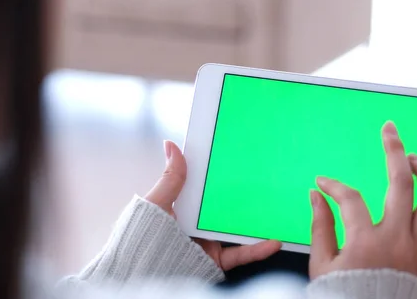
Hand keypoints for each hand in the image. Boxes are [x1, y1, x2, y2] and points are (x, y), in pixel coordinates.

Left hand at [144, 140, 281, 270]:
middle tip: (263, 179)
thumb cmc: (141, 239)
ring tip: (275, 209)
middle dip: (243, 195)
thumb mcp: (156, 204)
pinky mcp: (216, 260)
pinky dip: (257, 249)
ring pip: (236, 229)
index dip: (218, 175)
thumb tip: (171, 146)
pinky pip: (240, 254)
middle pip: (224, 207)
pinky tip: (273, 242)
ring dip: (256, 221)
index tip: (235, 160)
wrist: (143, 271)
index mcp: (181, 208)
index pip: (203, 188)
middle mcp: (196, 224)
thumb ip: (170, 179)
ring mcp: (207, 242)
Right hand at [308, 122, 416, 282]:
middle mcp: (396, 240)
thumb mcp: (321, 264)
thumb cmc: (343, 296)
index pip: (348, 198)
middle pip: (401, 184)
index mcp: (365, 240)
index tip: (324, 182)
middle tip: (390, 132)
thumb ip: (320, 226)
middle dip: (394, 151)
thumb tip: (316, 197)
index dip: (333, 185)